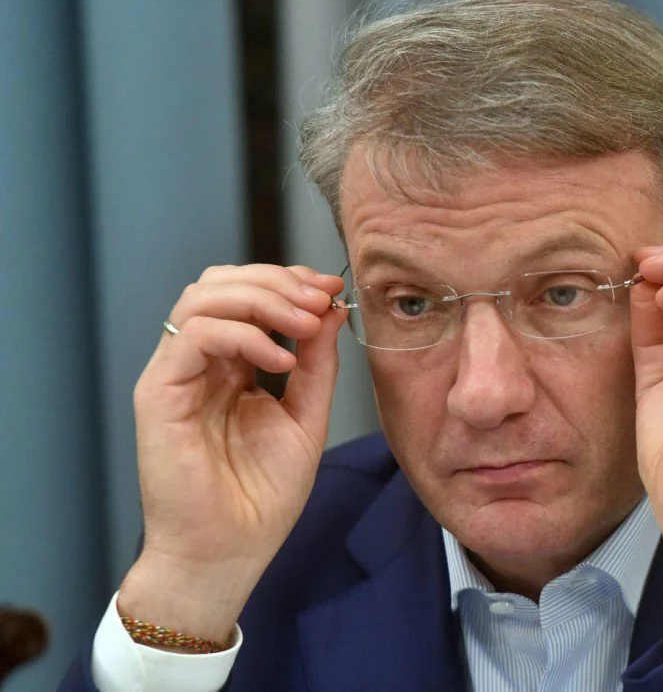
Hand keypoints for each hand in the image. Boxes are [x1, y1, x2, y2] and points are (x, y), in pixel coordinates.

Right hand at [118, 264, 344, 643]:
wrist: (229, 553)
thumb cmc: (262, 496)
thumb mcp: (306, 417)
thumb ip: (317, 362)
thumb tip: (331, 307)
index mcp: (231, 365)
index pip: (247, 295)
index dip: (289, 282)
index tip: (333, 289)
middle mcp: (199, 362)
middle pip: (221, 283)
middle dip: (277, 280)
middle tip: (320, 299)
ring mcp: (175, 374)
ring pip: (202, 298)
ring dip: (262, 299)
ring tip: (305, 323)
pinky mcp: (158, 393)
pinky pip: (196, 336)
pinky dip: (244, 335)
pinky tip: (281, 361)